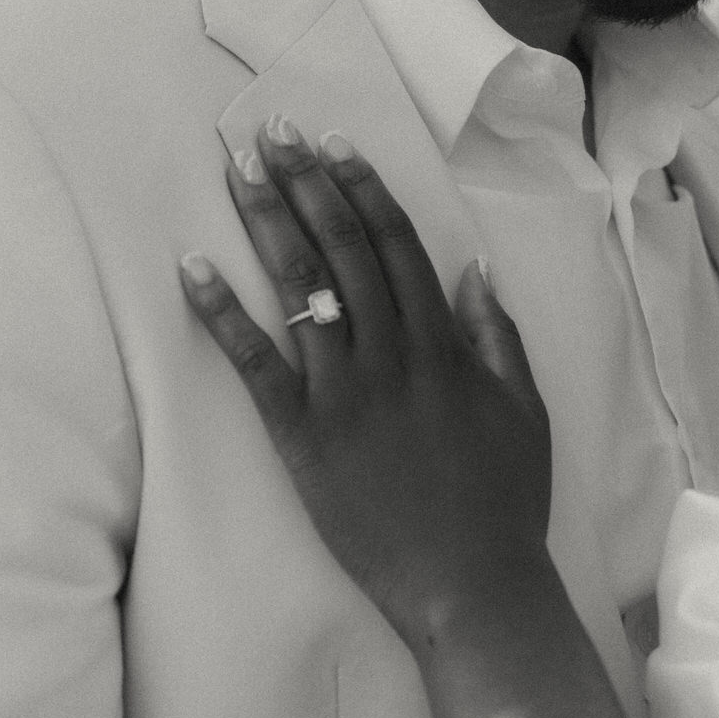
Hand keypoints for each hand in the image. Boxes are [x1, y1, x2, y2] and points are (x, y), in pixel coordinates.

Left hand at [179, 117, 552, 655]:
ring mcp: (343, 394)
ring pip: (300, 288)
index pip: (397, 245)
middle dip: (308, 183)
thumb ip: (496, 336)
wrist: (472, 586)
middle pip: (342, 249)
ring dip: (266, 222)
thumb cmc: (504, 500)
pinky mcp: (303, 437)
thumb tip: (475, 269)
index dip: (364, 189)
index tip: (337, 144)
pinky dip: (223, 314)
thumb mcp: (525, 408)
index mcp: (442, 344)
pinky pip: (256, 364)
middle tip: (274, 131)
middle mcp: (390, 354)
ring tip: (238, 170)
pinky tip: (193, 269)